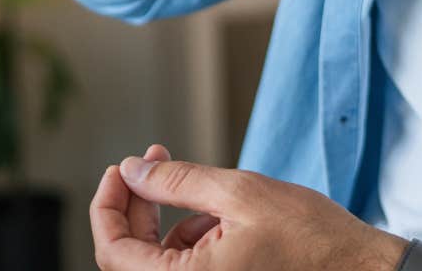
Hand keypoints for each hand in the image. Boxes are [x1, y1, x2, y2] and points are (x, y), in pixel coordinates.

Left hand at [89, 153, 407, 269]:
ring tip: (210, 193)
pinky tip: (222, 217)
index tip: (120, 168)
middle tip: (153, 162)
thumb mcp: (240, 193)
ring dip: (170, 223)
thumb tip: (132, 171)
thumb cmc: (313, 240)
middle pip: (133, 256)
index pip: (114, 250)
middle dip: (139, 204)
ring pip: (161, 262)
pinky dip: (193, 240)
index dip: (108, 204)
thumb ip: (176, 182)